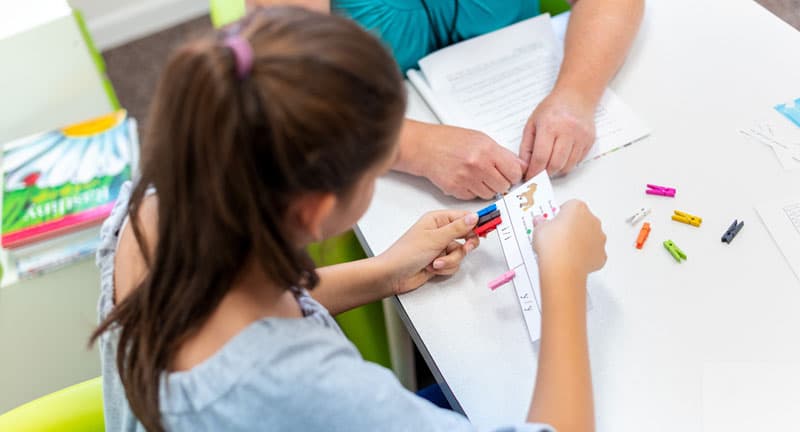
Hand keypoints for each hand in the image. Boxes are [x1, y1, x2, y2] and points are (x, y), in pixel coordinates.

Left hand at [376, 210, 479, 294]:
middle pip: (467, 236)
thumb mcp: (435, 238)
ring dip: (450, 260)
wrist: (392, 275)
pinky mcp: (440, 261)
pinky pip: (454, 263)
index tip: (491, 224)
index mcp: (437, 220)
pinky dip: (445, 267)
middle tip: (465, 248)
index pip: (464, 217)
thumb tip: (474, 217)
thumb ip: (458, 228)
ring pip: (461, 253)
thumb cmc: (406, 253)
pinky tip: (432, 268)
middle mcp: (440, 232)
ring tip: (435, 262)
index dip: (478, 222)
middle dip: (464, 246)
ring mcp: (440, 247)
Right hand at [397, 122, 525, 199]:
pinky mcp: (457, 190)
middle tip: (493, 175)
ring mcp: (467, 179)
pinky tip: (466, 179)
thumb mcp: (481, 139)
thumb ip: (502, 153)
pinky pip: (474, 197)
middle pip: (503, 186)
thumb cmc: (451, 141)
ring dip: (487, 188)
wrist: (426, 148)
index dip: (513, 174)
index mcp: (488, 150)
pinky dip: (473, 191)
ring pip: (489, 195)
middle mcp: (478, 165)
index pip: (514, 172)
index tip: (510, 174)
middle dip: (500, 183)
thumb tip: (520, 165)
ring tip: (477, 176)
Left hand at [520, 90, 596, 178]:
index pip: (541, 157)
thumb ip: (526, 146)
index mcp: (549, 126)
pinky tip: (561, 157)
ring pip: (568, 166)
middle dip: (545, 174)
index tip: (529, 177)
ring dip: (557, 171)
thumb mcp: (532, 123)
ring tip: (550, 165)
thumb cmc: (552, 109)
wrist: (576, 97)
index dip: (534, 171)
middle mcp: (567, 131)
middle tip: (539, 173)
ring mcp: (580, 137)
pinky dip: (568, 164)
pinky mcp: (589, 141)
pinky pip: (577, 161)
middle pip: (555, 164)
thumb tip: (524, 166)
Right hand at [533, 200, 605, 277]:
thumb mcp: (539, 228)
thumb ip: (542, 222)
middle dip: (572, 227)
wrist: (562, 266)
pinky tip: (573, 259)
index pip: (569, 206)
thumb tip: (541, 223)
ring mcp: (599, 237)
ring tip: (564, 249)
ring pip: (590, 236)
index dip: (559, 215)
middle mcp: (592, 220)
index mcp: (578, 208)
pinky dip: (585, 256)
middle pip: (582, 220)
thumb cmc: (553, 245)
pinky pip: (593, 252)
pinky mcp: (601, 254)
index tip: (552, 222)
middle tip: (557, 236)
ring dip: (580, 240)